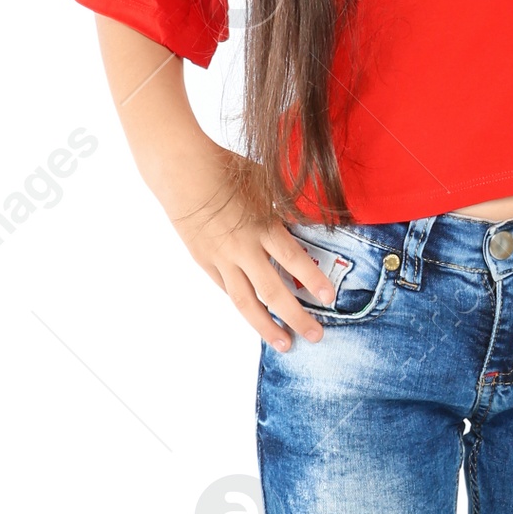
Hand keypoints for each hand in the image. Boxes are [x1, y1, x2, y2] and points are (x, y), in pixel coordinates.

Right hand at [156, 138, 337, 351]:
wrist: (183, 171)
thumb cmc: (227, 170)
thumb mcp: (264, 185)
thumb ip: (284, 211)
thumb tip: (304, 226)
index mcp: (262, 226)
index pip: (293, 261)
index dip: (314, 281)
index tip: (329, 299)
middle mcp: (243, 248)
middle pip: (273, 292)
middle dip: (297, 317)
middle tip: (316, 336)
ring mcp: (221, 258)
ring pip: (246, 302)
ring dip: (267, 327)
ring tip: (284, 343)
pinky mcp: (205, 262)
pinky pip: (227, 289)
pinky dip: (244, 303)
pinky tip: (256, 316)